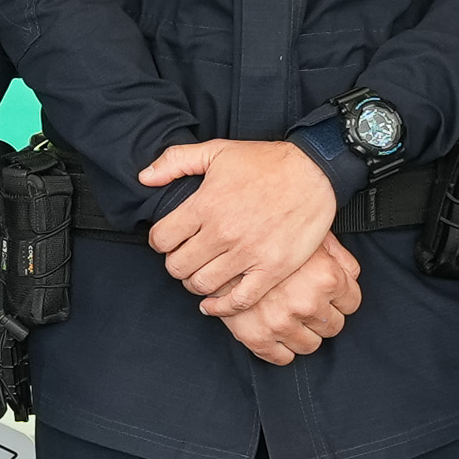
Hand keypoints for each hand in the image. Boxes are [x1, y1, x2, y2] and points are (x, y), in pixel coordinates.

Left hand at [143, 139, 341, 314]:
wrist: (314, 172)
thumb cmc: (265, 162)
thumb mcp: (216, 150)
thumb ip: (175, 161)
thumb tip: (144, 178)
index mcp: (205, 205)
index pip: (161, 239)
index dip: (160, 242)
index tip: (170, 240)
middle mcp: (223, 232)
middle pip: (178, 267)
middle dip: (176, 264)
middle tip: (185, 259)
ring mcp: (248, 253)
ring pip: (202, 285)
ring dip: (195, 284)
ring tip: (201, 275)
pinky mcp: (272, 269)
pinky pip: (238, 300)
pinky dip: (221, 307)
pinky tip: (214, 304)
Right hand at [221, 236, 359, 365]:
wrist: (218, 243)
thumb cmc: (268, 235)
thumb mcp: (310, 234)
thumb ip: (338, 256)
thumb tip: (351, 275)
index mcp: (326, 277)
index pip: (352, 304)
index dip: (340, 298)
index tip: (327, 294)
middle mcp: (307, 302)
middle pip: (333, 326)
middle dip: (323, 315)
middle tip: (307, 302)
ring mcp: (282, 323)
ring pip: (311, 345)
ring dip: (304, 333)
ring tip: (290, 315)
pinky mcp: (257, 337)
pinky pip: (282, 358)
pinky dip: (281, 349)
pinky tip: (276, 330)